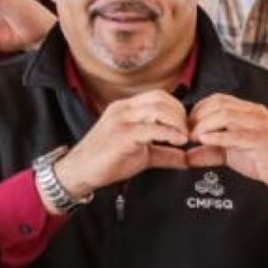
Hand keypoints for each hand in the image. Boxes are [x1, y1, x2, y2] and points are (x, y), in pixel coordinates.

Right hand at [52, 91, 192, 201]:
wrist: (78, 172)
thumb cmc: (107, 160)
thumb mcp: (142, 153)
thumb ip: (165, 153)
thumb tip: (188, 159)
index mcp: (127, 108)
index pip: (160, 96)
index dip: (178, 109)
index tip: (188, 126)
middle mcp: (123, 109)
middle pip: (162, 99)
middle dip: (181, 114)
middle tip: (189, 132)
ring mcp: (121, 121)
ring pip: (159, 109)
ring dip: (178, 122)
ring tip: (184, 138)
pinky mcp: (121, 136)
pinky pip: (151, 128)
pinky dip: (170, 134)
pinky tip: (178, 142)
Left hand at [186, 94, 267, 210]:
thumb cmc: (264, 161)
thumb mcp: (232, 154)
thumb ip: (209, 152)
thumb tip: (185, 158)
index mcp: (249, 111)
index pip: (217, 100)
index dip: (198, 110)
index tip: (187, 126)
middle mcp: (255, 113)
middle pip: (218, 105)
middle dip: (197, 118)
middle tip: (186, 133)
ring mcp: (259, 125)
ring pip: (224, 115)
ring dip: (203, 126)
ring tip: (194, 138)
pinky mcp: (261, 140)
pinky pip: (234, 134)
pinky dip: (216, 137)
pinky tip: (204, 141)